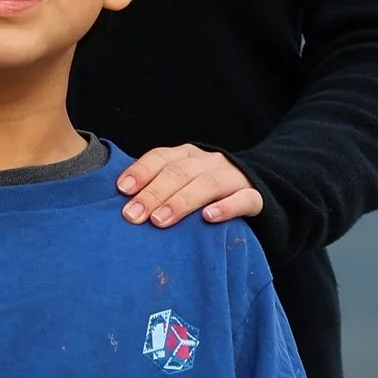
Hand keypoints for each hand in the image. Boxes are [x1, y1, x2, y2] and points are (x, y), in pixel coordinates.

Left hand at [117, 143, 264, 228]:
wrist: (253, 193)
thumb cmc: (204, 195)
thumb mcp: (181, 185)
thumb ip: (157, 190)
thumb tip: (123, 209)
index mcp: (188, 156)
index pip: (162, 157)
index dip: (142, 171)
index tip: (123, 189)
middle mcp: (209, 163)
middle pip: (179, 172)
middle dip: (153, 193)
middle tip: (133, 215)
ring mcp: (233, 178)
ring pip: (208, 184)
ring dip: (181, 201)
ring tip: (160, 220)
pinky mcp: (255, 196)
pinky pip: (244, 199)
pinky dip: (226, 207)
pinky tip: (208, 218)